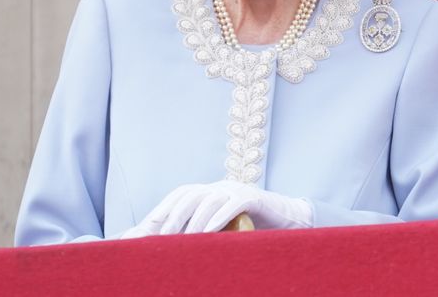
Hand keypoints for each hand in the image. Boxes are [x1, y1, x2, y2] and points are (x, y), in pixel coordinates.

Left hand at [120, 180, 312, 236]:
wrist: (288, 220)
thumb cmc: (252, 228)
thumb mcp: (224, 229)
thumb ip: (204, 233)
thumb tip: (176, 250)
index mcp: (210, 191)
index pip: (182, 194)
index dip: (165, 207)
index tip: (148, 225)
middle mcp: (220, 186)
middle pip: (191, 194)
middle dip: (175, 215)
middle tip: (162, 236)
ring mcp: (236, 190)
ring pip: (210, 199)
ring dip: (195, 220)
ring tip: (185, 240)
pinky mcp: (253, 197)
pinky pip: (233, 203)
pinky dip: (220, 216)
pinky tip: (210, 230)